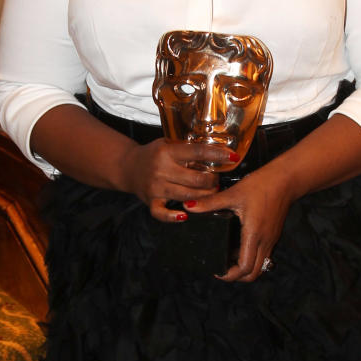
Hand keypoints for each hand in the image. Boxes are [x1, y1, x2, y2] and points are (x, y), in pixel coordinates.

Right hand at [118, 138, 232, 222]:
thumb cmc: (153, 155)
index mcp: (167, 152)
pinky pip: (162, 214)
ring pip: (187, 196)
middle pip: (196, 179)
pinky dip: (173, 216)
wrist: (128, 166)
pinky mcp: (151, 201)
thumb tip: (217, 152)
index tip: (233, 157)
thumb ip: (187, 149)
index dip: (217, 155)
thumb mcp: (168, 144)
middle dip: (212, 180)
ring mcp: (156, 187)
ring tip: (210, 192)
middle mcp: (161, 169)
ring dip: (203, 196)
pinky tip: (185, 215)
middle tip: (216, 179)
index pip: (198, 152)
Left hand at [190, 164, 293, 281]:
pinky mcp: (273, 235)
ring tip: (229, 258)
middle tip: (222, 269)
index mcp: (253, 235)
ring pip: (259, 266)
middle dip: (237, 276)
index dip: (230, 275)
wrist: (286, 179)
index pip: (244, 268)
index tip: (217, 272)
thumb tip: (189, 206)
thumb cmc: (262, 185)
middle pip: (253, 273)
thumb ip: (210, 203)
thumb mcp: (233, 194)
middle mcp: (264, 241)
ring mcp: (271, 240)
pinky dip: (251, 257)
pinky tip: (239, 245)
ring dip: (245, 268)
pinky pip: (263, 255)